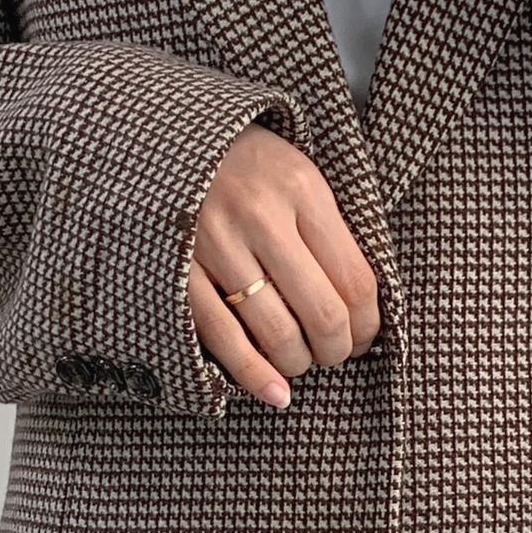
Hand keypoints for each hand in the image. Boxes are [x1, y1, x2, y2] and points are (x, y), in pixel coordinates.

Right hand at [188, 123, 381, 407]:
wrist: (161, 139)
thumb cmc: (244, 162)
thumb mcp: (298, 173)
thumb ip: (329, 228)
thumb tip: (363, 303)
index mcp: (302, 189)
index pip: (356, 279)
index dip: (370, 324)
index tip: (366, 337)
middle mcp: (260, 217)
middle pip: (323, 312)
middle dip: (338, 349)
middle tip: (336, 354)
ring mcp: (215, 245)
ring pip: (277, 332)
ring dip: (299, 362)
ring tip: (302, 361)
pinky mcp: (179, 270)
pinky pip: (224, 338)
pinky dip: (255, 375)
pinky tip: (276, 393)